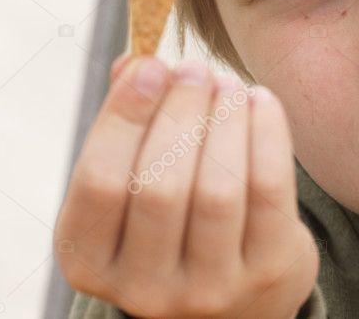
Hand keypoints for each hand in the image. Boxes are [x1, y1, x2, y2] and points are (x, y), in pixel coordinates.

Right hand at [54, 55, 318, 318]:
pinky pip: (269, 192)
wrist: (238, 297)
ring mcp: (209, 290)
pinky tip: (261, 102)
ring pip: (218, 190)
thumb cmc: (172, 223)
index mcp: (90, 260)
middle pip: (160, 186)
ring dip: (225, 121)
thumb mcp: (132, 186)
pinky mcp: (266, 274)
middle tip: (194, 68)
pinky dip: (267, 135)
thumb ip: (127, 125)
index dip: (125, 116)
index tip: (150, 65)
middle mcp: (144, 289)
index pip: (99, 182)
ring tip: (227, 83)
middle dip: (181, 113)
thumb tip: (134, 62)